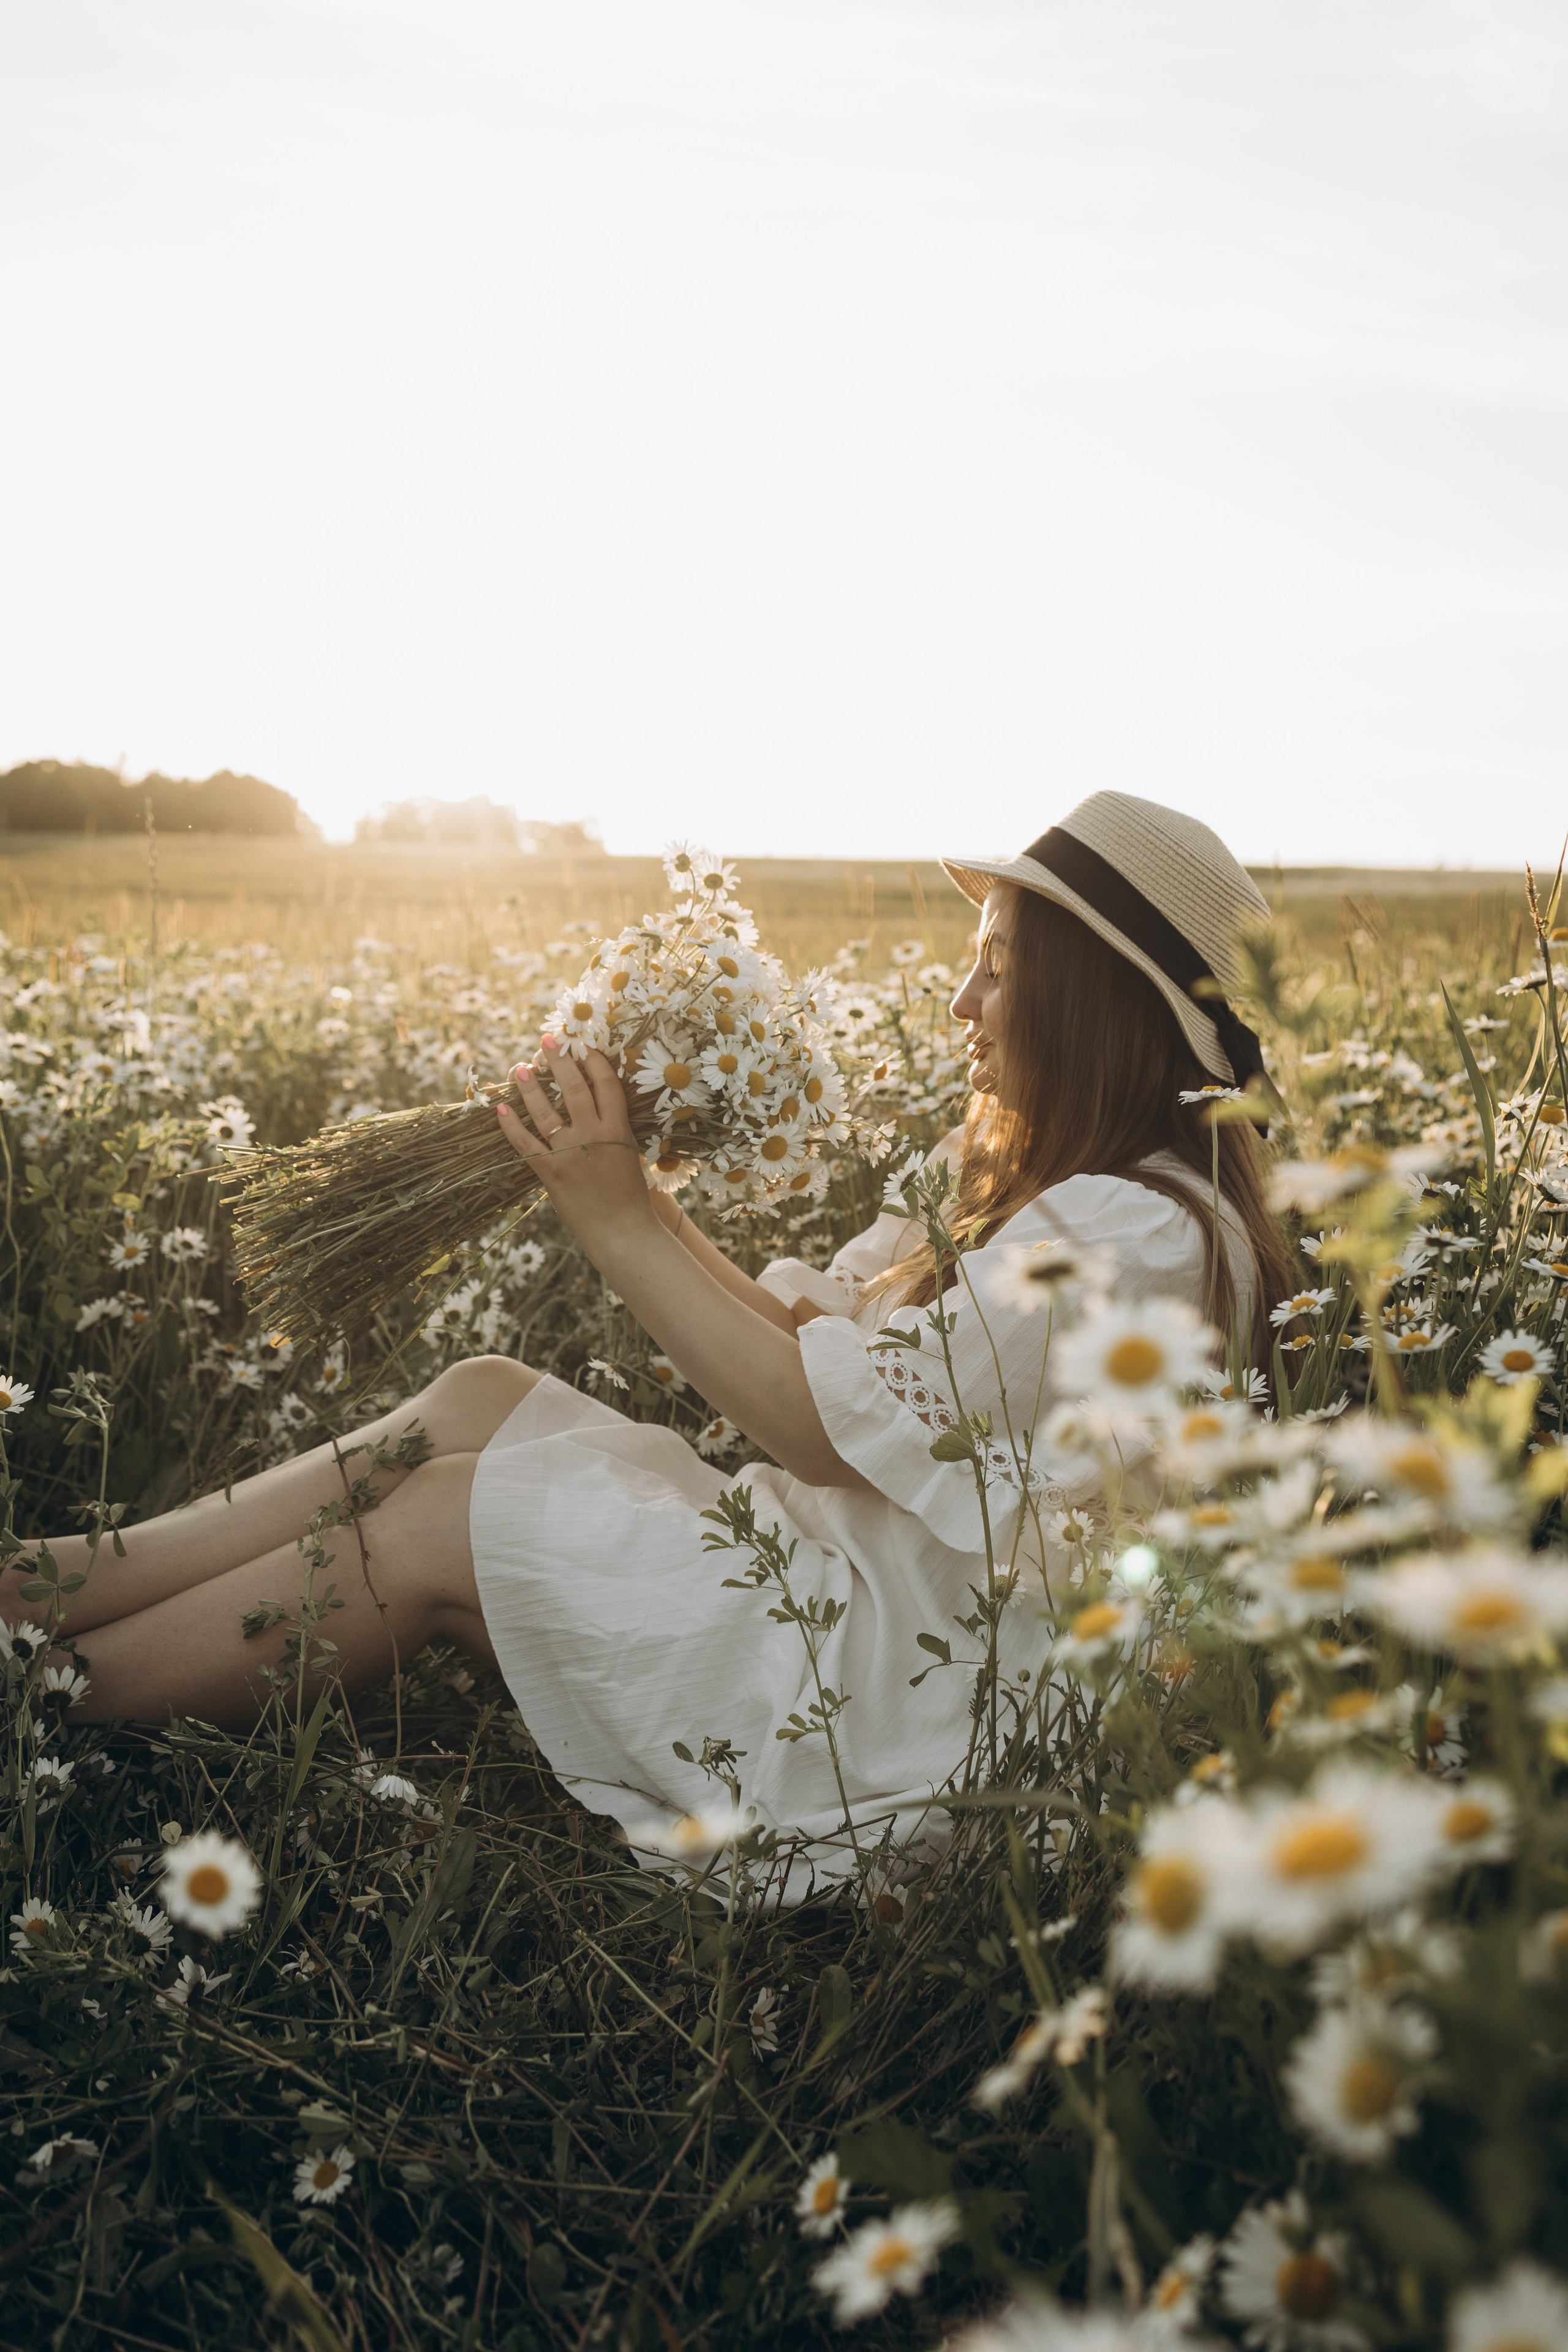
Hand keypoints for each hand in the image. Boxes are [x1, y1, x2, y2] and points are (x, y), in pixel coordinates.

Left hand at [497, 1040, 655, 1251]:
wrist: (622, 1232)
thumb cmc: (631, 1196)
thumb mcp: (629, 1153)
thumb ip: (615, 1128)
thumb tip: (598, 1103)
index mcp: (618, 1129)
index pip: (605, 1083)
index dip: (592, 1060)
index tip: (581, 1045)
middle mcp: (593, 1135)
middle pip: (573, 1088)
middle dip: (558, 1061)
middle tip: (547, 1040)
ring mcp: (569, 1153)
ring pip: (545, 1110)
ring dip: (529, 1086)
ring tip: (519, 1067)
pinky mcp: (550, 1172)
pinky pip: (524, 1143)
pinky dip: (510, 1125)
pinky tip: (501, 1108)